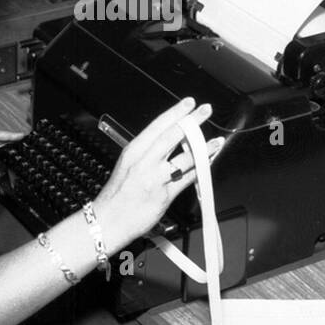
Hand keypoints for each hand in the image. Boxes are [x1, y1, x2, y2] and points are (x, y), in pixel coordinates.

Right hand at [93, 98, 214, 253]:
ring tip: (217, 141)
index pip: (157, 125)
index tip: (188, 103)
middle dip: (191, 121)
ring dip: (203, 148)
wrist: (108, 221)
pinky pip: (186, 180)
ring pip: (183, 158)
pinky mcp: (164, 195)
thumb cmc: (116, 195)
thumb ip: (147, 153)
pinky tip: (207, 165)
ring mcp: (155, 178)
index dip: (175, 112)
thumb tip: (169, 141)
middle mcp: (144, 162)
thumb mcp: (127, 165)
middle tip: (205, 110)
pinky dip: (199, 171)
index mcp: (133, 151)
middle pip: (172, 136)